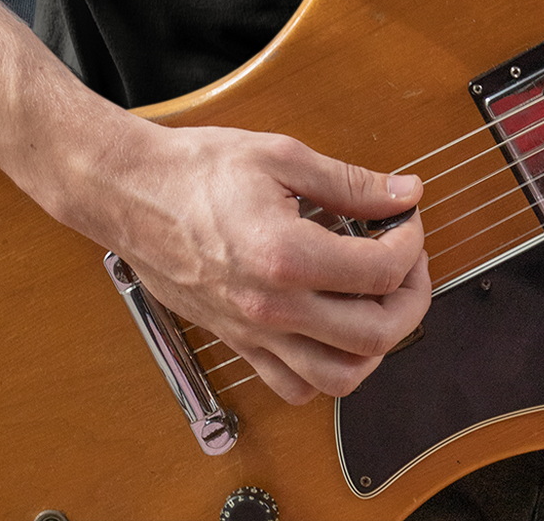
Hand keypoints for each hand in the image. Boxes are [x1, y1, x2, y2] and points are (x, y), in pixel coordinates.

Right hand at [89, 121, 429, 404]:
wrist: (133, 194)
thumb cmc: (197, 170)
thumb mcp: (282, 156)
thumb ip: (350, 183)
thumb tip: (404, 195)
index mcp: (285, 256)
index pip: (381, 271)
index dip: (410, 242)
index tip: (405, 218)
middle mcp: (272, 308)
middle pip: (374, 336)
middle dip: (410, 297)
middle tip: (407, 260)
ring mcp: (254, 334)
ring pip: (339, 378)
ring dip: (377, 345)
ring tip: (380, 300)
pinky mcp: (238, 343)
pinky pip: (295, 387)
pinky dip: (328, 370)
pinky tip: (335, 329)